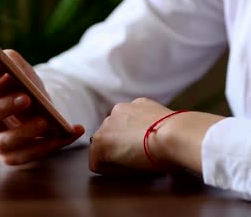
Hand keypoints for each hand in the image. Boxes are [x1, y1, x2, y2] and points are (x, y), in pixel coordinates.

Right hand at [0, 49, 83, 164]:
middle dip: (4, 107)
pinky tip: (71, 131)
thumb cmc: (18, 83)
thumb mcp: (16, 67)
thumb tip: (4, 70)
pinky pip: (27, 155)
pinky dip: (51, 144)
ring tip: (45, 120)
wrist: (34, 104)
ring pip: (3, 143)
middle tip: (25, 98)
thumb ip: (9, 61)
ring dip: (24, 132)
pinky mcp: (10, 155)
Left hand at [89, 98, 224, 174]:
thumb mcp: (168, 126)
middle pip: (113, 133)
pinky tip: (124, 172)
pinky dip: (108, 170)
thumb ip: (157, 129)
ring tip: (133, 166)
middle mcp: (119, 111)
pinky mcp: (100, 143)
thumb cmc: (181, 135)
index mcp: (137, 106)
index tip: (146, 152)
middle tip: (139, 160)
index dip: (134, 142)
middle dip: (122, 147)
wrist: (176, 134)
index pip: (127, 124)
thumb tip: (159, 143)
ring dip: (115, 156)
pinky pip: (97, 161)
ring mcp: (107, 125)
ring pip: (103, 146)